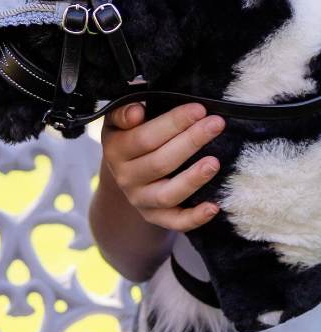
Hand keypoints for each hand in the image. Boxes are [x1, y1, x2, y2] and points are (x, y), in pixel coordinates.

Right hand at [101, 102, 222, 232]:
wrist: (124, 170)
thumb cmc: (130, 135)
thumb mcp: (119, 120)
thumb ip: (123, 112)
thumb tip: (136, 112)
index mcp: (115, 150)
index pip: (145, 137)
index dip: (173, 123)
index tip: (199, 109)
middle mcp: (125, 177)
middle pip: (160, 163)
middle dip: (191, 141)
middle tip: (216, 124)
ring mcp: (140, 199)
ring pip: (167, 195)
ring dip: (192, 179)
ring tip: (214, 163)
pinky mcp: (154, 216)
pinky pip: (174, 222)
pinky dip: (194, 218)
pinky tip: (213, 207)